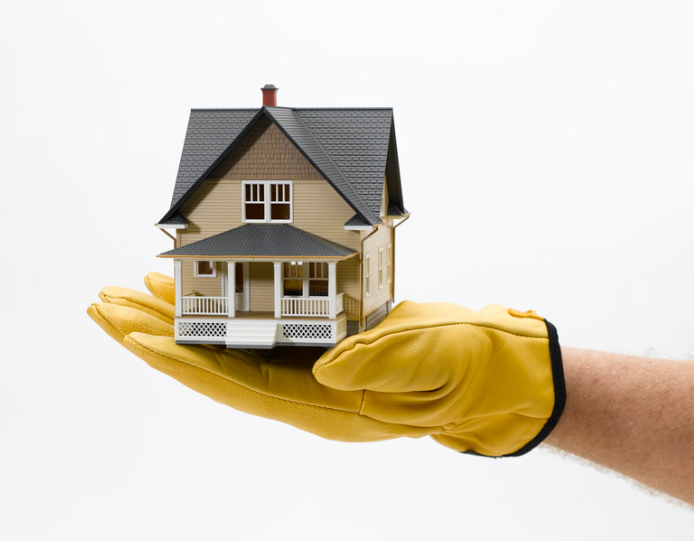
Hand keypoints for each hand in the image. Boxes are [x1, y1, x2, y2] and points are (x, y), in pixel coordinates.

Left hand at [88, 273, 564, 456]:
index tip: (137, 337)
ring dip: (179, 321)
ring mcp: (311, 370)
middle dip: (159, 337)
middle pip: (217, 366)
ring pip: (229, 347)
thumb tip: (327, 365)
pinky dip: (220, 310)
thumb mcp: (433, 362)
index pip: (239, 385)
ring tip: (132, 294)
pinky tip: (194, 292)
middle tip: (106, 306)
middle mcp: (307, 393)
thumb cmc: (466, 367)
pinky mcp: (320, 346)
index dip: (187, 360)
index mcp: (329, 405)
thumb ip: (382, 365)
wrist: (485, 368)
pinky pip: (256, 331)